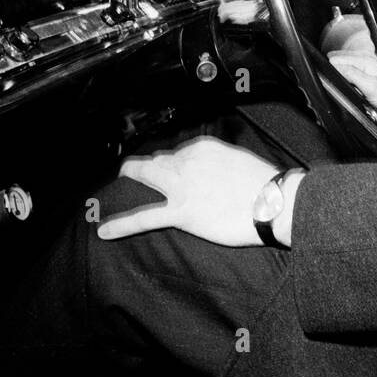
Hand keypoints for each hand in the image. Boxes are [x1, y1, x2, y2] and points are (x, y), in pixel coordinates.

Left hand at [96, 137, 278, 246]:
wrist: (272, 203)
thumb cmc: (264, 184)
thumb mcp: (238, 160)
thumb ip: (216, 164)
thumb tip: (207, 176)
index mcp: (202, 147)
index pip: (177, 152)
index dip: (172, 162)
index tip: (174, 171)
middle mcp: (186, 161)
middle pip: (156, 160)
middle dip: (143, 167)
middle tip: (132, 173)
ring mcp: (181, 186)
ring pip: (145, 176)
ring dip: (128, 180)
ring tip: (111, 191)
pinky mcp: (181, 212)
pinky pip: (144, 216)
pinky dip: (122, 224)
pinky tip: (104, 230)